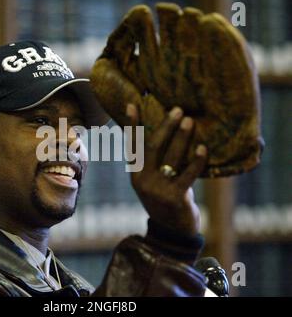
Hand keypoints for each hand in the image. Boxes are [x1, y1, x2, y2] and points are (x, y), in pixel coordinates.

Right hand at [127, 104, 207, 234]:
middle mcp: (143, 181)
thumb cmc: (165, 198)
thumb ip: (154, 162)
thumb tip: (166, 132)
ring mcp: (158, 190)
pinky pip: (187, 175)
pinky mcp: (175, 197)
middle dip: (165, 127)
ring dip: (181, 138)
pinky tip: (202, 148)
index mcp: (136, 174)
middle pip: (153, 148)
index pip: (132, 145)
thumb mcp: (153, 181)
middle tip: (178, 109)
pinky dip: (196, 161)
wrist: (171, 231)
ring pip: (170, 158)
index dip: (132, 125)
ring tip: (190, 121)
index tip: (132, 104)